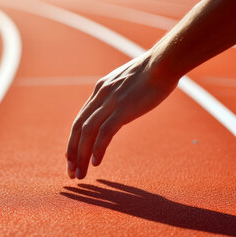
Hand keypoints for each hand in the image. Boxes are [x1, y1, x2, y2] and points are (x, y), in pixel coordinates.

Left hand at [66, 53, 178, 178]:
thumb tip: (121, 108)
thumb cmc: (153, 72)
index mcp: (100, 89)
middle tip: (71, 172)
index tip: (71, 157)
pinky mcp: (123, 109)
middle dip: (72, 152)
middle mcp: (100, 96)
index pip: (80, 119)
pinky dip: (98, 149)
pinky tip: (96, 163)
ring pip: (88, 133)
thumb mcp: (128, 82)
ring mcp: (111, 102)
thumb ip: (119, 95)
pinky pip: (105, 133)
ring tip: (80, 174)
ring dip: (81, 155)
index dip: (74, 140)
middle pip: (78, 128)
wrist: (165, 62)